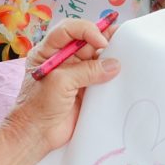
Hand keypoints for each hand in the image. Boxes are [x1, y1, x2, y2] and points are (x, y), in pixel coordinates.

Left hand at [4, 16, 120, 152]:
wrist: (37, 134)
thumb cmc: (38, 105)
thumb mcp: (60, 82)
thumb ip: (87, 71)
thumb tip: (114, 65)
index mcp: (48, 51)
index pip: (69, 30)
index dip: (86, 30)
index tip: (100, 42)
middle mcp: (63, 59)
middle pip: (86, 41)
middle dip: (103, 39)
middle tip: (122, 40)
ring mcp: (75, 74)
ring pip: (96, 57)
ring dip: (110, 55)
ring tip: (127, 53)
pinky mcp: (86, 89)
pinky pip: (102, 76)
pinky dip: (112, 73)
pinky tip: (123, 72)